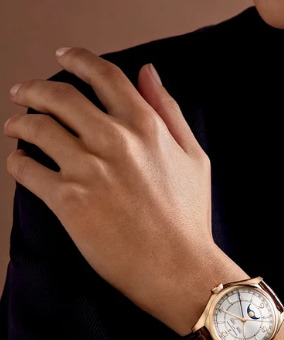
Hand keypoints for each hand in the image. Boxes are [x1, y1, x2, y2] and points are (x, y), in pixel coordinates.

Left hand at [4, 47, 246, 334]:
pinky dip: (17, 161)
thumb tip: (149, 73)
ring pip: (36, 127)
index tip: (64, 58)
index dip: (78, 60)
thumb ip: (170, 112)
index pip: (104, 75)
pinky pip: (26, 169)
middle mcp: (115, 140)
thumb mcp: (194, 158)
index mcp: (146, 127)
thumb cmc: (190, 217)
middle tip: (23, 93)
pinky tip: (21, 162)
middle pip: (59, 96)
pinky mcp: (68, 201)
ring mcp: (89, 169)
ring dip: (19, 122)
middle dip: (34, 89)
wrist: (178, 267)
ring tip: (15, 127)